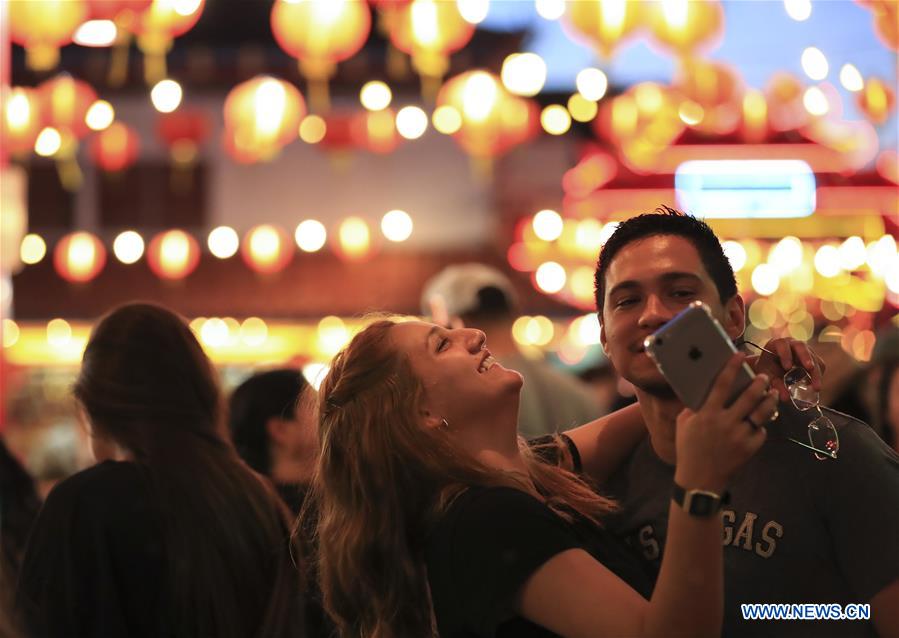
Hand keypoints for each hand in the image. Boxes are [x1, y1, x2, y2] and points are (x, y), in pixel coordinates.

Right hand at [674, 353, 773, 491]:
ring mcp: (740, 436)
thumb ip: (695, 407)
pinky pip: (761, 432)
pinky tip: (759, 423)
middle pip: (749, 396)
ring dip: (769, 401)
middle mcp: (725, 422)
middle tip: (763, 377)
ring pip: (762, 413)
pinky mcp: (750, 449)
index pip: (722, 384)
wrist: (699, 479)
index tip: (740, 355)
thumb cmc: (688, 448)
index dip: (732, 367)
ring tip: (771, 394)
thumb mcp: (684, 424)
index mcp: (707, 414)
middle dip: (759, 383)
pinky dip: (760, 427)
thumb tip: (705, 391)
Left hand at [747, 338, 824, 400]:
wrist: (773, 367)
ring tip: (816, 387)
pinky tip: (815, 386)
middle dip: (806, 357)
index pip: (782, 344)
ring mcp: (804, 349)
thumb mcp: (768, 375)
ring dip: (816, 372)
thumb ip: (775, 384)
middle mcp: (792, 344)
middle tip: (810, 369)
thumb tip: (786, 398)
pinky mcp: (813, 358)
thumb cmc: (768, 368)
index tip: (787, 367)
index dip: (785, 354)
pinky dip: (819, 375)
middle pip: (801, 346)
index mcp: (777, 344)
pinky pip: (819, 364)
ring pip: (813, 356)